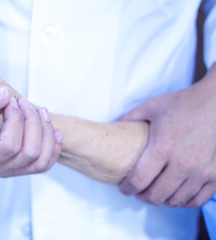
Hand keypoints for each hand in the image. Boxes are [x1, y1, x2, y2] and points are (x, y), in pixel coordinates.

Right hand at [0, 91, 60, 177]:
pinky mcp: (16, 167)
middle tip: (22, 101)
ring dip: (46, 132)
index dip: (16, 120)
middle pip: (28, 152)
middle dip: (33, 122)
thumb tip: (5, 95)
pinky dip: (52, 147)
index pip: (8, 145)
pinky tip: (54, 131)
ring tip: (40, 111)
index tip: (10, 100)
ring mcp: (6, 171)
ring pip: (40, 160)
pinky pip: (43, 164)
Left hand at [118, 66, 215, 206]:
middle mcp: (181, 164)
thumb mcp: (151, 106)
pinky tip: (176, 196)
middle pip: (156, 195)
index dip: (127, 189)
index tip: (123, 189)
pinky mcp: (215, 174)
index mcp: (162, 148)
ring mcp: (201, 171)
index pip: (138, 180)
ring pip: (176, 200)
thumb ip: (130, 117)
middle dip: (142, 197)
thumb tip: (114, 125)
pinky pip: (198, 199)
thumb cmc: (184, 103)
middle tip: (137, 192)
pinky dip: (184, 202)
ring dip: (162, 201)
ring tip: (155, 194)